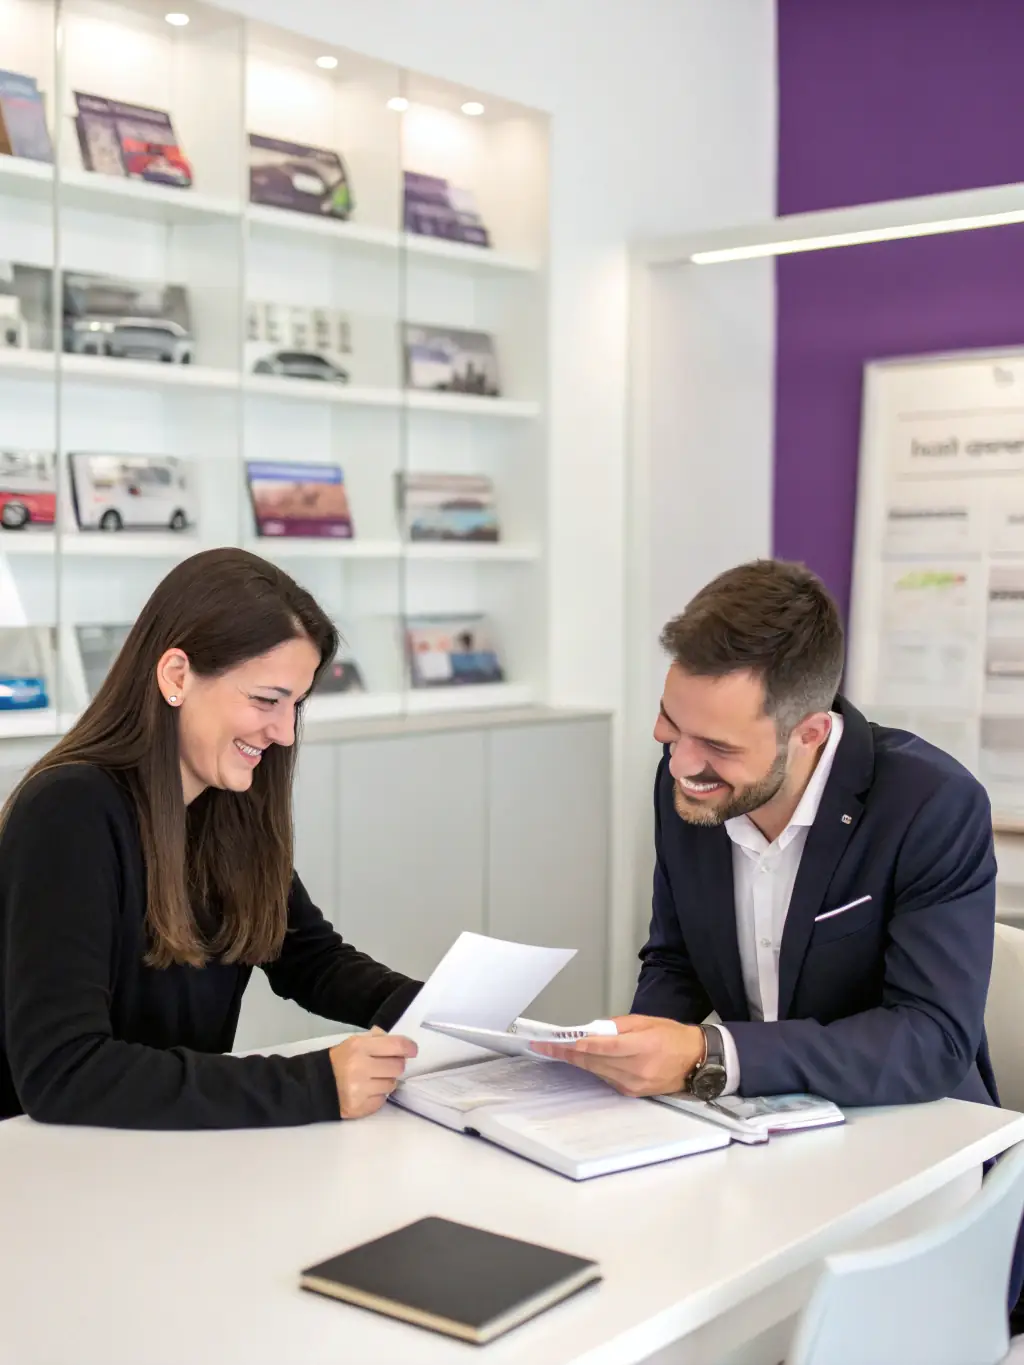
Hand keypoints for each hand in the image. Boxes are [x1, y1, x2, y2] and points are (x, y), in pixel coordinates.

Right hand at [328, 1027, 417, 1118]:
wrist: (316, 1085)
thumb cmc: (339, 1061)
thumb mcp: (354, 1043)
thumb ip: (377, 1040)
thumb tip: (402, 1044)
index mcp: (359, 1047)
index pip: (396, 1046)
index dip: (409, 1048)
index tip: (412, 1051)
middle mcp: (360, 1068)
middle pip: (398, 1067)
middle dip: (395, 1065)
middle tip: (385, 1066)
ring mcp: (360, 1090)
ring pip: (392, 1084)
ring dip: (387, 1081)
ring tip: (373, 1079)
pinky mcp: (360, 1107)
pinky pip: (383, 1100)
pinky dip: (378, 1095)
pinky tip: (367, 1091)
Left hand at [530, 1015, 704, 1097]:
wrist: (695, 1061)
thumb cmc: (671, 1036)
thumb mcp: (646, 1022)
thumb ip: (618, 1027)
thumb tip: (592, 1031)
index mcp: (643, 1046)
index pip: (603, 1047)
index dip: (577, 1046)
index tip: (557, 1042)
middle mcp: (637, 1069)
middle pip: (594, 1061)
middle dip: (568, 1053)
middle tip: (545, 1045)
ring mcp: (634, 1084)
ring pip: (597, 1071)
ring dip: (578, 1061)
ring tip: (557, 1050)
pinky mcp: (633, 1092)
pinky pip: (606, 1079)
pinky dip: (595, 1068)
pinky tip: (585, 1060)